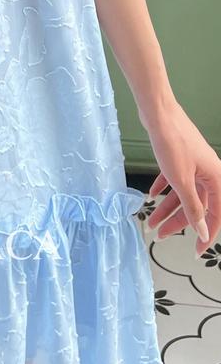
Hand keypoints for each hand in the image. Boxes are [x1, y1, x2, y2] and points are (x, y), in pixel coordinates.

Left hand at [142, 97, 220, 256]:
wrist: (158, 112)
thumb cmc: (171, 142)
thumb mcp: (181, 180)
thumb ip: (193, 207)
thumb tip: (203, 230)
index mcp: (216, 178)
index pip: (216, 214)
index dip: (206, 234)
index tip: (197, 250)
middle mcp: (208, 172)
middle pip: (196, 205)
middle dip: (178, 221)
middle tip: (161, 234)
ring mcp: (194, 163)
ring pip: (182, 192)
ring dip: (166, 207)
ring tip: (150, 220)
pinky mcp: (179, 156)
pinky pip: (174, 178)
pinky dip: (163, 187)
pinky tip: (151, 196)